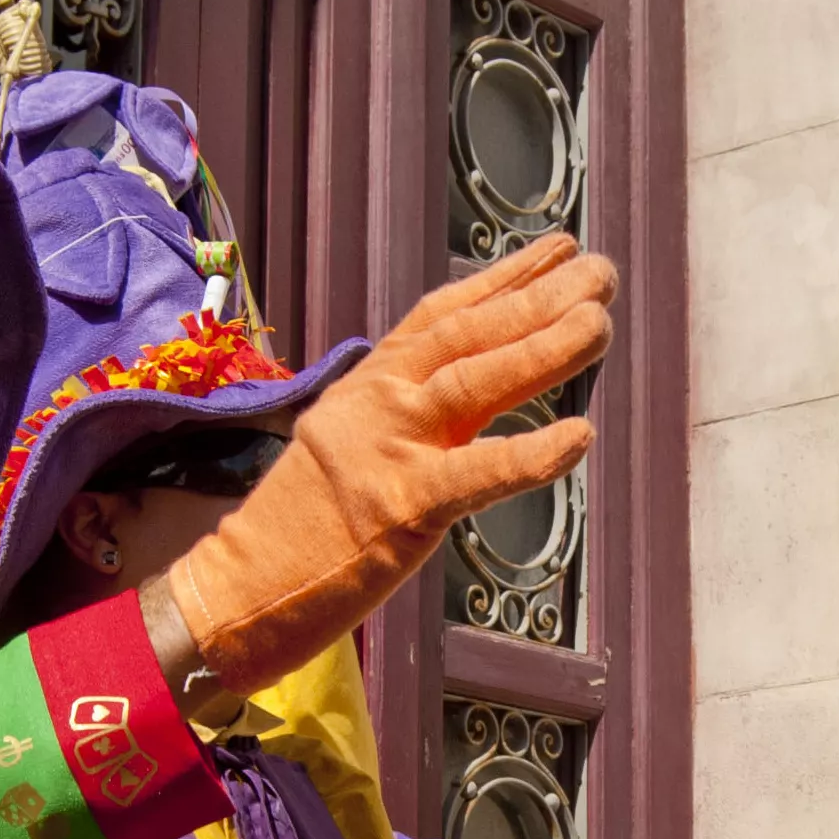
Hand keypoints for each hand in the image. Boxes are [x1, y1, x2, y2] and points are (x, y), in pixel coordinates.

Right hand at [158, 234, 613, 700]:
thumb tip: (472, 396)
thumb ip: (400, 416)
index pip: (441, 315)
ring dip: (544, 347)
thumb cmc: (295, 532)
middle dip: (541, 298)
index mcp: (365, 387)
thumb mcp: (345, 447)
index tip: (558, 249)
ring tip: (599, 323)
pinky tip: (579, 436)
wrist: (236, 589)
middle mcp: (375, 402)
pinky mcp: (398, 508)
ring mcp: (386, 450)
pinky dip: (531, 455)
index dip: (504, 278)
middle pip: (467, 334)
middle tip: (602, 273)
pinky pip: (477, 475)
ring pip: (476, 382)